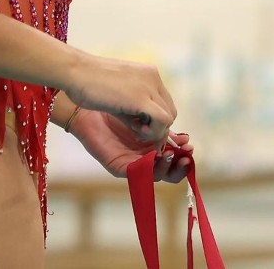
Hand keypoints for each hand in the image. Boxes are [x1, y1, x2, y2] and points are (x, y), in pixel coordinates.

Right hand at [64, 51, 176, 145]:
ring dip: (153, 130)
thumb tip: (146, 125)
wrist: (74, 72)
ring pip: (169, 118)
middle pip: (170, 111)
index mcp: (147, 72)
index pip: (164, 101)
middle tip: (135, 128)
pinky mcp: (141, 99)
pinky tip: (134, 129)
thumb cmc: (88, 82)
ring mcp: (148, 86)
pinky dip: (151, 132)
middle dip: (156, 126)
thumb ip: (135, 105)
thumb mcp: (119, 92)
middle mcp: (152, 76)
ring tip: (132, 127)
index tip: (138, 123)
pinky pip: (162, 123)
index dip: (155, 118)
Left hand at [70, 110, 193, 182]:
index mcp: (153, 138)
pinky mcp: (121, 166)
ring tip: (171, 154)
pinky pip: (141, 173)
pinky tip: (157, 157)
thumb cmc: (112, 99)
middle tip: (187, 154)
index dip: (184, 149)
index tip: (188, 142)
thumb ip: (159, 119)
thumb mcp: (140, 106)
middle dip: (182, 163)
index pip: (176, 150)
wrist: (84, 103)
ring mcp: (134, 160)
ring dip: (169, 167)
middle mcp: (146, 152)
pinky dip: (152, 168)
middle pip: (171, 166)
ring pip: (159, 173)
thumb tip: (184, 134)